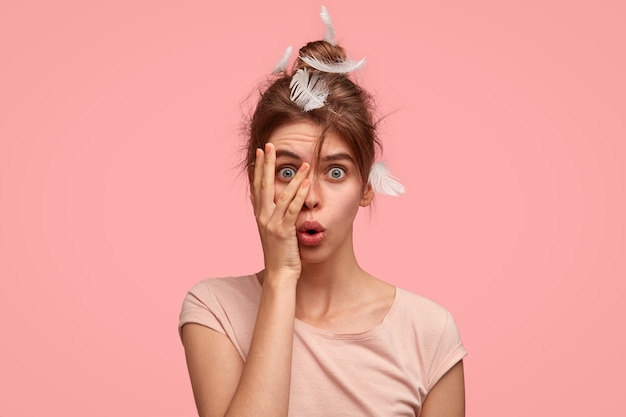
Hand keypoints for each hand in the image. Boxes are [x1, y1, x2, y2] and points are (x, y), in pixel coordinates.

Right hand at [252, 143, 309, 279]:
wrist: (279, 275)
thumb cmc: (280, 255)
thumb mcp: (273, 233)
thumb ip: (273, 216)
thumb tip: (271, 203)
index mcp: (260, 216)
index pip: (257, 187)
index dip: (258, 169)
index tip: (260, 153)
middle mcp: (263, 217)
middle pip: (264, 185)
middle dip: (267, 164)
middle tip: (269, 145)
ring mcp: (272, 224)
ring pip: (281, 194)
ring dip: (293, 177)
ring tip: (303, 162)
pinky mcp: (283, 231)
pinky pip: (292, 209)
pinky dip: (299, 195)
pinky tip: (306, 183)